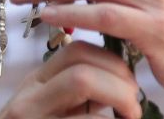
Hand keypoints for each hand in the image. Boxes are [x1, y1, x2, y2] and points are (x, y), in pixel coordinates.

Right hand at [0, 40, 142, 118]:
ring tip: (131, 116)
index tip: (129, 83)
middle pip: (82, 65)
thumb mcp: (53, 112)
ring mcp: (31, 116)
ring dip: (118, 96)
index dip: (112, 61)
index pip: (77, 51)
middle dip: (120, 80)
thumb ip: (79, 98)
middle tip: (134, 104)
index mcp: (37, 84)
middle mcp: (30, 97)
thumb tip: (123, 85)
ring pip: (82, 81)